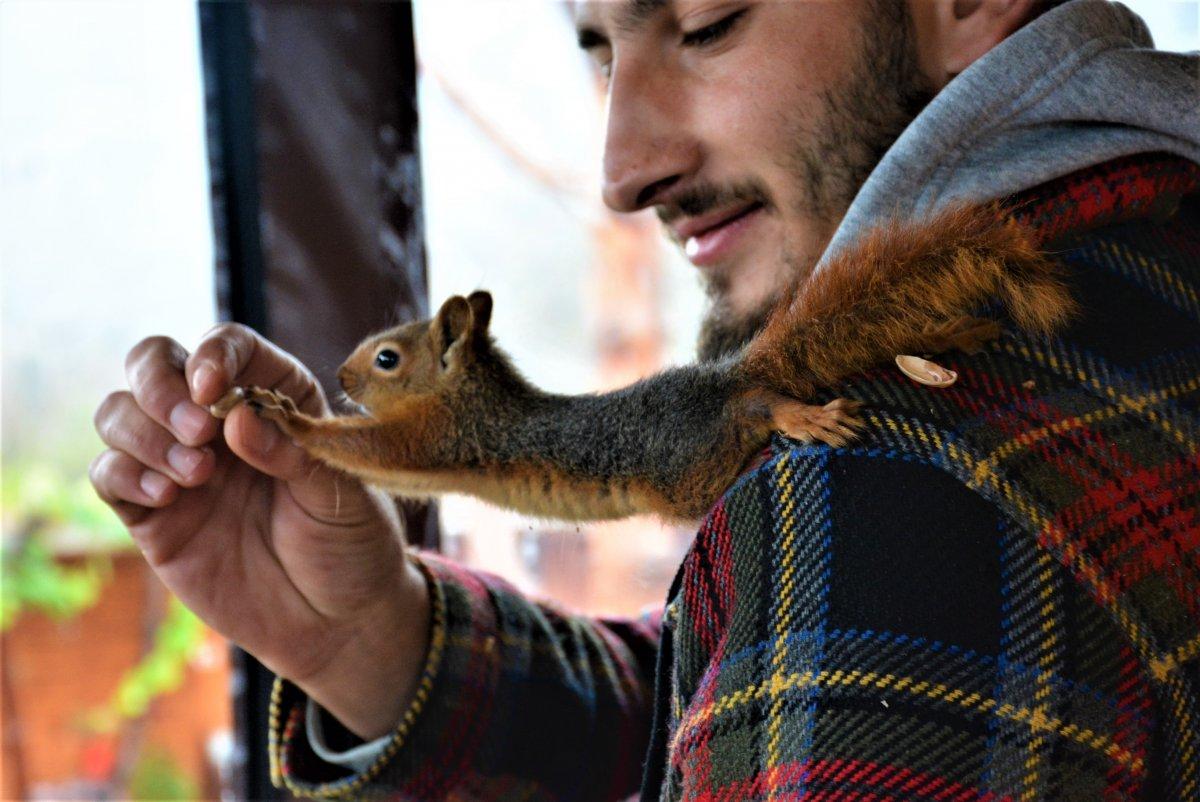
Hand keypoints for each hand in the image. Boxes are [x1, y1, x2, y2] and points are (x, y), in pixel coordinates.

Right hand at [90, 324, 429, 739]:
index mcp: (277, 398)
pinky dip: (124, 475)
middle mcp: (221, 422)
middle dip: (161, 386)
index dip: (213, 354)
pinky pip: (109, 474)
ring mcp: (182, 464)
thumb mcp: (340, 495)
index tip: (214, 390)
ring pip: (119, 412)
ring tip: (198, 476)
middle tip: (199, 431)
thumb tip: (239, 417)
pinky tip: (167, 498)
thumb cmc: (352, 545)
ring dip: (145, 432)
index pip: (231, 347)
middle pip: (154, 363)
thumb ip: (293, 454)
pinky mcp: (153, 514)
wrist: (337, 622)